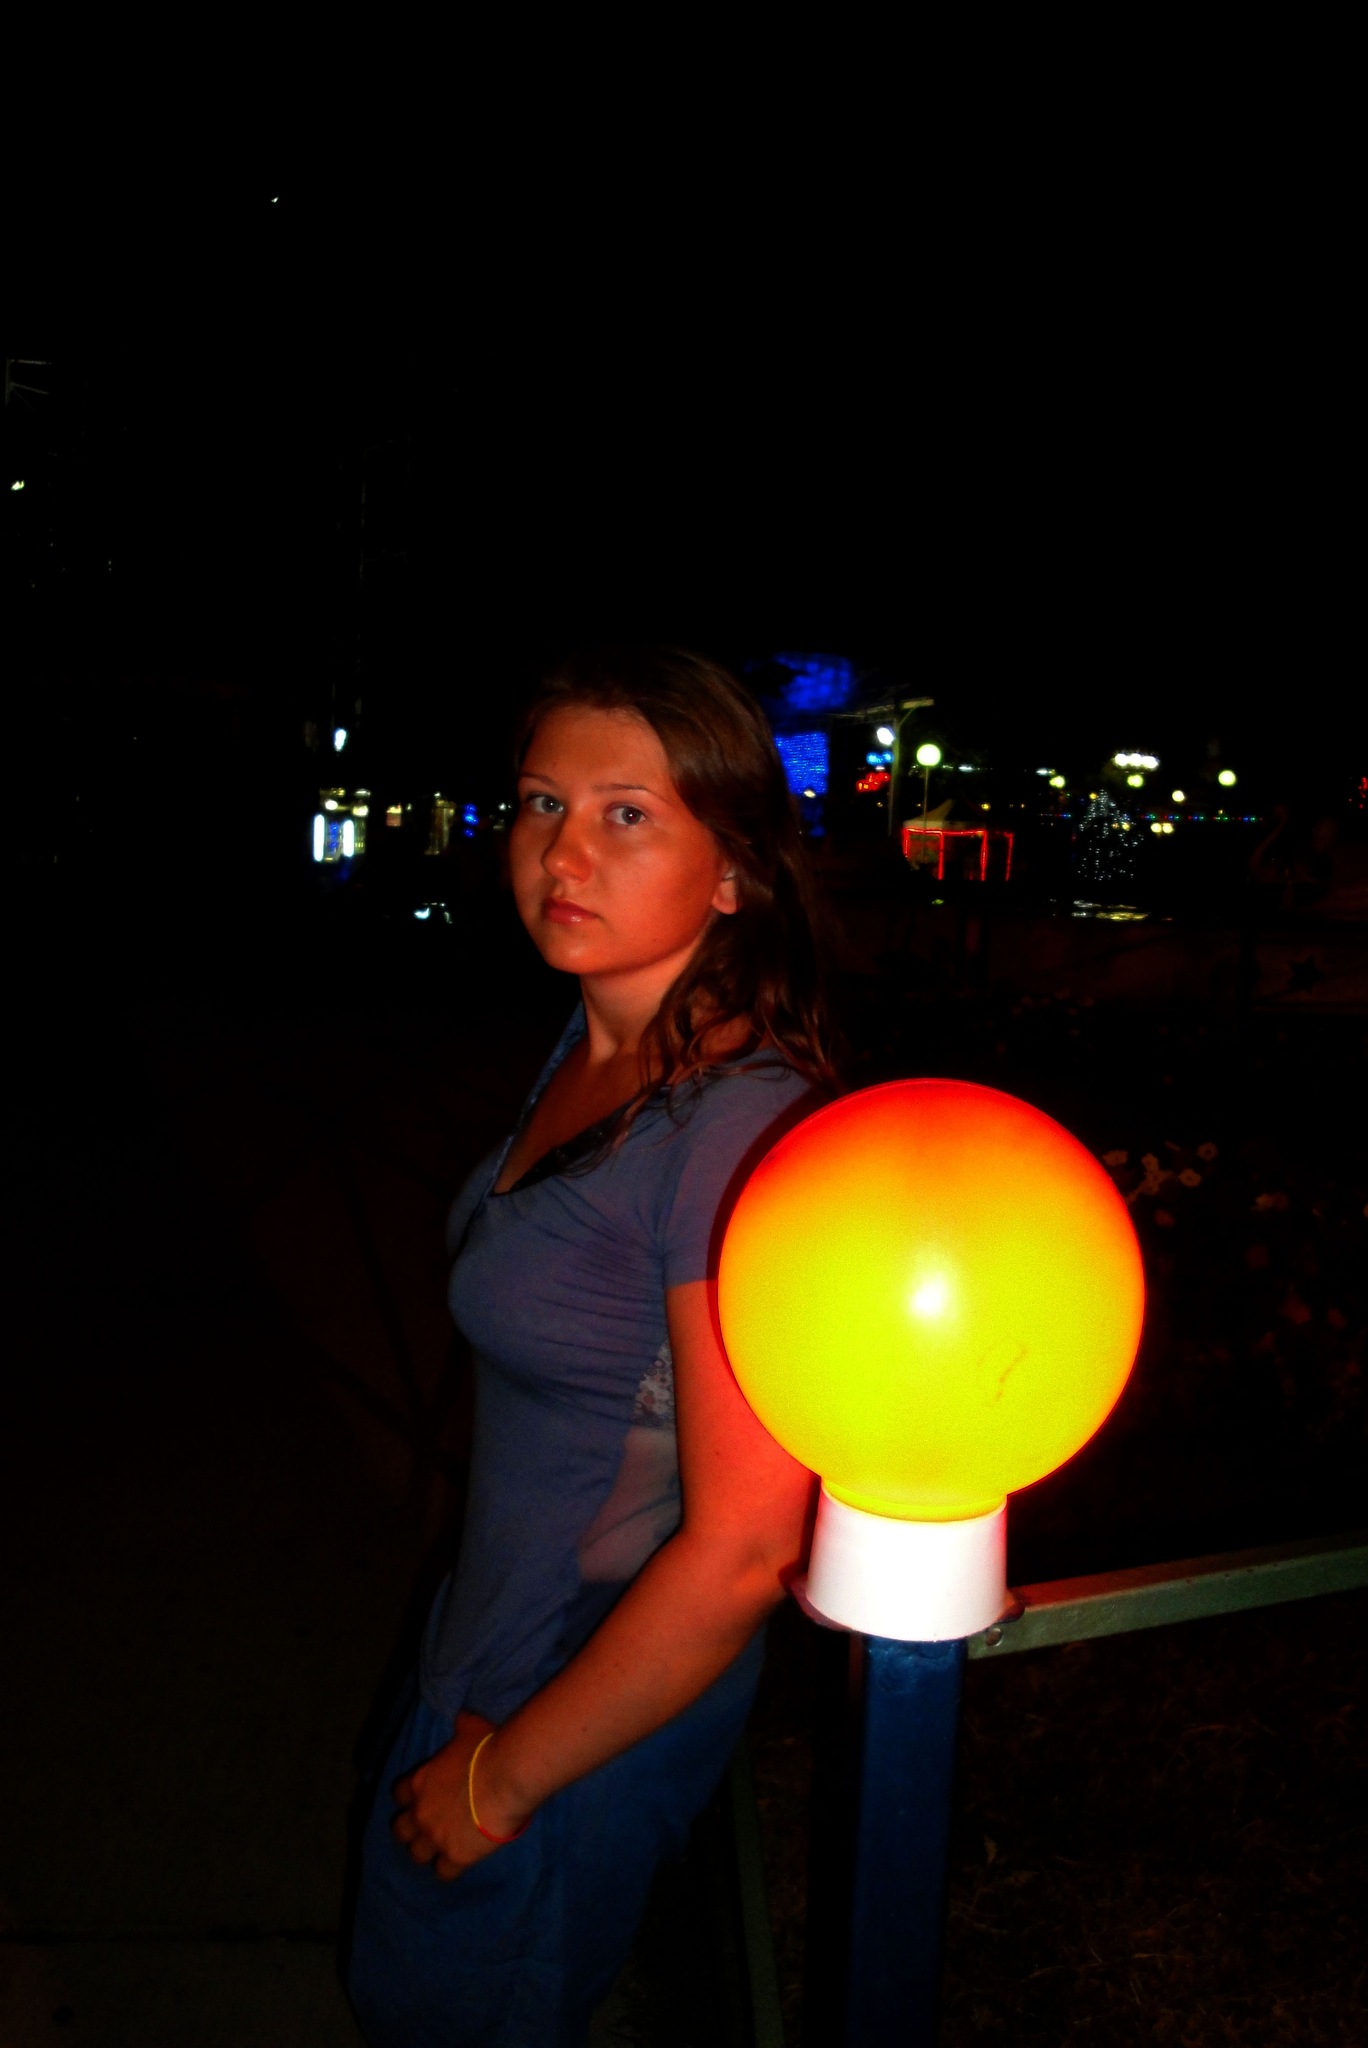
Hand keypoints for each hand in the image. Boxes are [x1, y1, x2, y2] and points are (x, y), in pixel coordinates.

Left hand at [391, 1712, 531, 1880]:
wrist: (506, 1777)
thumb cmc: (487, 1748)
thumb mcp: (469, 1728)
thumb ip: (460, 1727)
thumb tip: (462, 1717)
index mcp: (421, 1781)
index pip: (399, 1793)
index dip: (408, 1796)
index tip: (419, 1796)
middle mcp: (421, 1812)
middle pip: (400, 1830)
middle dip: (410, 1830)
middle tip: (426, 1827)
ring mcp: (436, 1837)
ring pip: (416, 1854)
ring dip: (427, 1851)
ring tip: (441, 1849)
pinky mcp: (455, 1856)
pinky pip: (443, 1872)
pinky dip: (449, 1869)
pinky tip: (460, 1862)